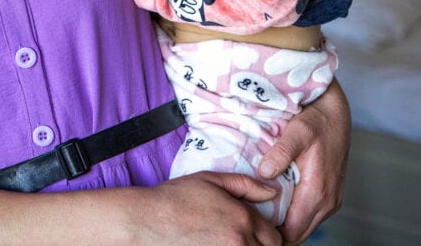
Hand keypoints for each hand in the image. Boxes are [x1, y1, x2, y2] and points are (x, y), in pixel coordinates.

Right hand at [126, 171, 282, 245]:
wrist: (145, 221)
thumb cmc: (174, 199)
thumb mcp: (210, 180)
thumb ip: (245, 185)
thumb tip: (272, 193)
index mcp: (242, 219)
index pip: (275, 237)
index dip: (268, 235)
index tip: (257, 233)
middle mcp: (239, 243)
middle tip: (242, 238)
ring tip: (230, 242)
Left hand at [259, 79, 350, 244]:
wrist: (336, 113)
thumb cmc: (317, 121)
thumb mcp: (297, 132)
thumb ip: (281, 153)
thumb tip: (264, 172)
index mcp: (318, 192)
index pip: (292, 232)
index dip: (270, 231)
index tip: (250, 220)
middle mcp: (328, 202)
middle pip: (297, 235)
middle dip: (275, 231)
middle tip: (250, 217)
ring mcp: (331, 200)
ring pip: (304, 227)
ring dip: (285, 224)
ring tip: (260, 210)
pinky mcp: (330, 195)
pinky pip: (310, 216)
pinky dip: (294, 215)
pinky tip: (276, 202)